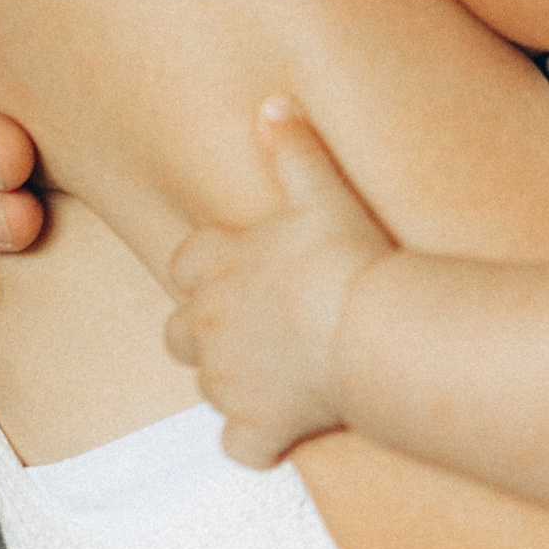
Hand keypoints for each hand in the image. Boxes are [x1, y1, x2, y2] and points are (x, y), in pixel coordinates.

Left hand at [165, 100, 394, 467]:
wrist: (369, 330)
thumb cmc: (347, 257)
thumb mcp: (321, 191)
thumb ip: (292, 147)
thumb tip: (272, 101)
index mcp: (214, 265)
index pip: (184, 263)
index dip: (210, 268)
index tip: (245, 269)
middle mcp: (205, 325)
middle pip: (178, 332)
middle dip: (206, 330)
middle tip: (258, 326)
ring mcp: (226, 382)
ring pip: (207, 386)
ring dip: (235, 381)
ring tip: (284, 371)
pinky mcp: (255, 427)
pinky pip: (239, 447)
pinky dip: (257, 442)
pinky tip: (286, 430)